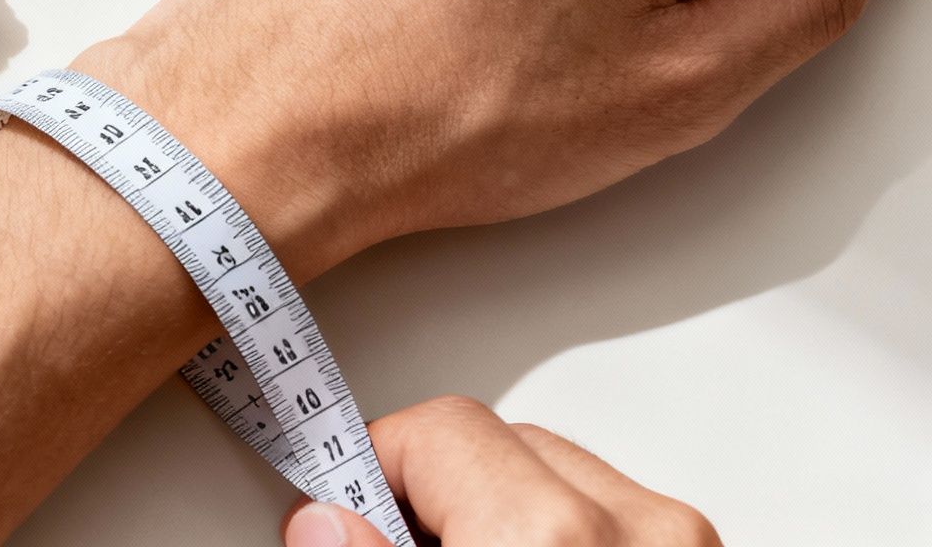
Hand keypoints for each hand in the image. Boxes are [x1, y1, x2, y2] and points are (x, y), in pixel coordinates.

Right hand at [284, 397, 718, 546]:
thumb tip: (327, 528)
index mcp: (550, 540)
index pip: (435, 431)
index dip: (370, 472)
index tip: (341, 516)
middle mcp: (638, 530)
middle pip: (497, 445)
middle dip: (436, 497)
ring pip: (560, 480)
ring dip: (503, 519)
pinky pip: (616, 518)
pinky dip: (568, 540)